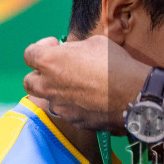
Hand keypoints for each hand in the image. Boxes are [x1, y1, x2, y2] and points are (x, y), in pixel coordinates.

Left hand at [23, 36, 145, 130]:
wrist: (134, 94)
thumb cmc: (115, 64)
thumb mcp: (94, 43)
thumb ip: (74, 49)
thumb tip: (70, 53)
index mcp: (50, 62)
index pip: (29, 54)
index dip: (41, 47)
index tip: (55, 46)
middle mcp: (48, 85)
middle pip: (29, 81)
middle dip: (39, 74)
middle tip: (57, 69)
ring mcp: (59, 106)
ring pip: (47, 98)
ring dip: (56, 90)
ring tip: (76, 85)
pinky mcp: (72, 120)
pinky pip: (66, 111)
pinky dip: (72, 104)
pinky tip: (89, 98)